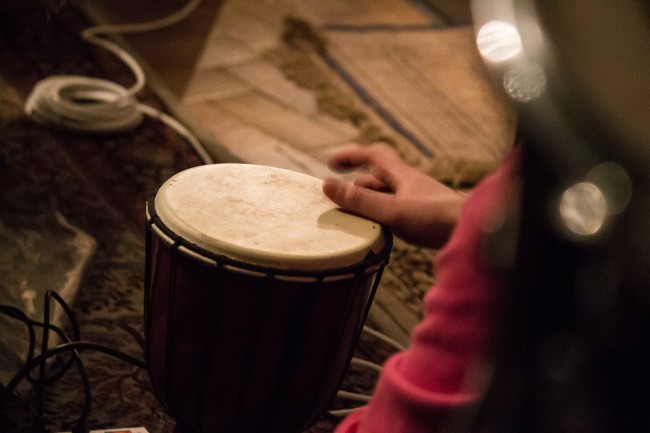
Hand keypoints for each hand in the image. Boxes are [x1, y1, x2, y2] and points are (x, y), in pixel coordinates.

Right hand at [322, 144, 465, 248]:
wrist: (473, 233)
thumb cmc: (435, 219)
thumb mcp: (391, 210)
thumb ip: (359, 201)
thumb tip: (326, 185)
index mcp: (403, 176)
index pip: (374, 155)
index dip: (352, 156)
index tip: (331, 164)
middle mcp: (411, 185)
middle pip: (379, 177)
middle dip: (357, 185)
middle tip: (339, 199)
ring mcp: (420, 201)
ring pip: (389, 196)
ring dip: (370, 202)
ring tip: (354, 217)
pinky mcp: (426, 218)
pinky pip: (398, 211)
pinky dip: (383, 216)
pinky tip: (380, 230)